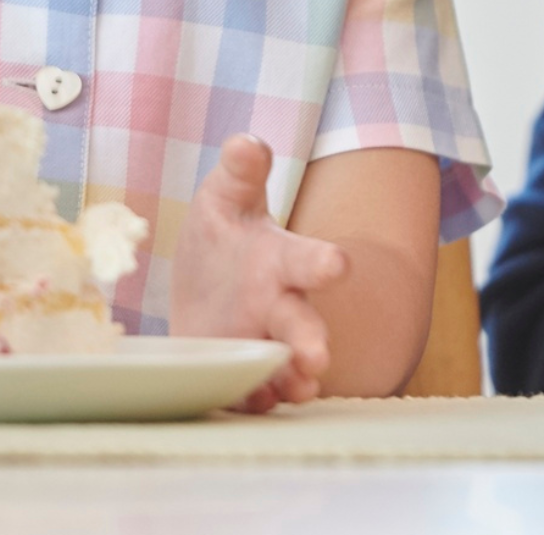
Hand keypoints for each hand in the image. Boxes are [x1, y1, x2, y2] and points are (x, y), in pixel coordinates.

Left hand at [172, 135, 349, 409]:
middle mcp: (280, 305)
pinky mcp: (240, 372)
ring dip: (293, 378)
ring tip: (298, 388)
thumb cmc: (224, 235)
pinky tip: (258, 401)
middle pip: (301, 323)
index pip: (308, 260)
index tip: (338, 264)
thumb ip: (239, 172)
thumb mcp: (224, 198)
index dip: (323, 263)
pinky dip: (257, 398)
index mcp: (280, 260)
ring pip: (286, 366)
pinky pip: (253, 392)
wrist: (205, 284)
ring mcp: (263, 342)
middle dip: (311, 340)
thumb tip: (246, 142)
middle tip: (319, 357)